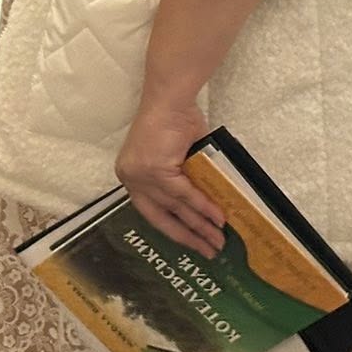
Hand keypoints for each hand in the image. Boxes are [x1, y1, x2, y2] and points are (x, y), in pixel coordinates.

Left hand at [115, 97, 225, 256]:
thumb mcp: (178, 159)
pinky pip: (183, 194)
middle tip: (209, 252)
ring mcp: (141, 175)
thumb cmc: (175, 122)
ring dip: (200, 226)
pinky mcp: (155, 170)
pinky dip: (202, 207)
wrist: (170, 99)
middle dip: (187, 237)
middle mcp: (131, 178)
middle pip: (161, 216)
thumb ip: (186, 182)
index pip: (151, 212)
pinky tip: (218, 219)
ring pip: (175, 207)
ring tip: (220, 241)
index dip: (174, 231)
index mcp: (132, 176)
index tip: (192, 246)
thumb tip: (208, 209)